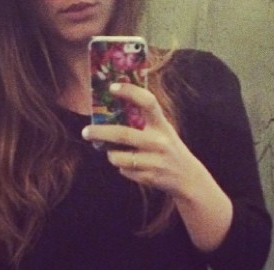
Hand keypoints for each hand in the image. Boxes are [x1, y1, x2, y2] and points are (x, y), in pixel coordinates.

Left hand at [83, 82, 197, 194]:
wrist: (187, 178)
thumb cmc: (169, 149)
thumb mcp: (164, 131)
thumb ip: (145, 121)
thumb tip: (112, 112)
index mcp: (163, 125)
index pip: (147, 102)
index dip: (129, 92)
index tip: (112, 87)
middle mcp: (159, 142)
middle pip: (122, 134)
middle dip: (99, 133)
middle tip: (86, 132)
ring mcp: (154, 161)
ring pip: (118, 157)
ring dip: (111, 155)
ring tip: (115, 154)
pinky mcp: (149, 177)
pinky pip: (124, 171)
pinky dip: (123, 168)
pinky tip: (133, 167)